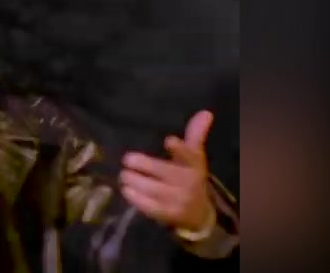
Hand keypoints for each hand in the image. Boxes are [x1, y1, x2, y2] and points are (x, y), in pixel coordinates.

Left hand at [120, 110, 215, 231]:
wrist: (198, 215)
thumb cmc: (190, 179)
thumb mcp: (193, 158)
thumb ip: (195, 135)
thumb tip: (206, 112)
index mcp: (194, 166)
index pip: (189, 156)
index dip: (180, 149)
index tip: (169, 140)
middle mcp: (189, 183)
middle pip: (165, 172)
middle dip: (145, 166)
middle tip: (127, 159)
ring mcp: (179, 200)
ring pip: (154, 189)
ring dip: (135, 181)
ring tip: (124, 175)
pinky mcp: (168, 214)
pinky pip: (150, 207)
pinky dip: (136, 198)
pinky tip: (126, 190)